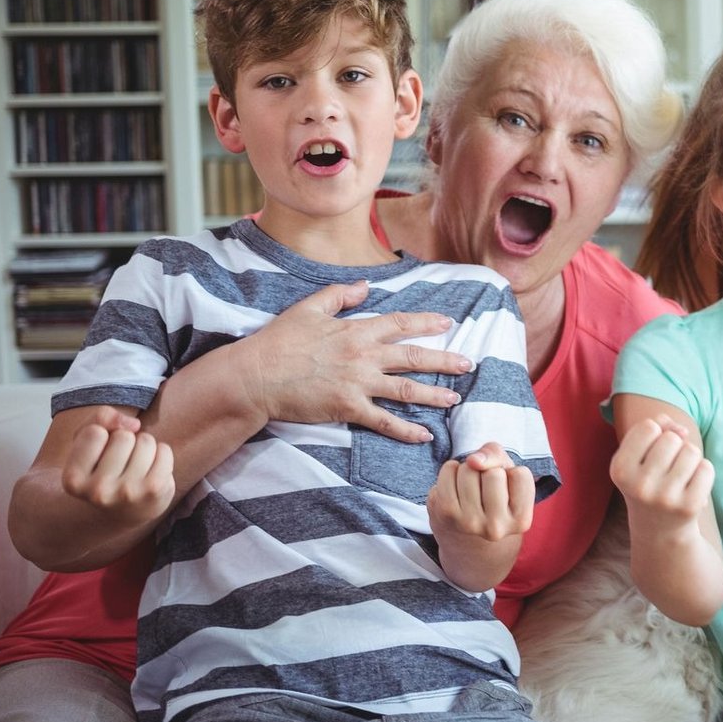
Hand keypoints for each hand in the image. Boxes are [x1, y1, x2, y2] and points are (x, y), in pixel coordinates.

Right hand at [60, 408, 175, 529]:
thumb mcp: (86, 442)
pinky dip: (160, 453)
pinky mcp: (155, 491)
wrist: (121, 512)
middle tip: (119, 461)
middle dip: (124, 440)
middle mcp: (98, 492)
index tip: (98, 455)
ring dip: (143, 446)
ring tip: (134, 465)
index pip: (95, 432)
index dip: (101, 436)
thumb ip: (100, 418)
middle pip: (123, 436)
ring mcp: (128, 493)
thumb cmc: (101, 469)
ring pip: (145, 440)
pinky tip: (150, 470)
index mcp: (73, 480)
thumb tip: (135, 424)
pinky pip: (164, 450)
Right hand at [229, 281, 472, 442]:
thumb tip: (365, 286)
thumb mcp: (308, 309)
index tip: (448, 323)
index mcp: (355, 330)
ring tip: (454, 399)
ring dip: (433, 395)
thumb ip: (339, 296)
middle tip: (467, 364)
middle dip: (444, 360)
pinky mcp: (347, 408)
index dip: (426, 322)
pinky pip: (384, 422)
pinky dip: (405, 430)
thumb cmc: (278, 342)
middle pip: (412, 357)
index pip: (399, 323)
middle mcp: (363, 356)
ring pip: (406, 390)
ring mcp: (357, 383)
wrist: (254, 376)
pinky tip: (424, 435)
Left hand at [427, 442, 536, 545]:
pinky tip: (455, 485)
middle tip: (486, 489)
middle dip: (489, 472)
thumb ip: (498, 457)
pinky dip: (451, 469)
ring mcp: (468, 522)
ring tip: (471, 487)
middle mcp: (496, 527)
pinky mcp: (445, 514)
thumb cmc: (494, 498)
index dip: (512, 474)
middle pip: (494, 473)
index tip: (508, 491)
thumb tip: (473, 460)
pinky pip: (448, 471)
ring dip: (469, 469)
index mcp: (521, 521)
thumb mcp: (507, 477)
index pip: (521, 474)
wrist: (468, 538)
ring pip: (469, 468)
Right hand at [610, 417, 713, 534]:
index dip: (655, 435)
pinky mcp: (689, 507)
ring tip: (678, 478)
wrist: (659, 529)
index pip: (649, 427)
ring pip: (691, 451)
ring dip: (690, 458)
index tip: (650, 455)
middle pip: (671, 438)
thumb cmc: (650, 480)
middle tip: (666, 470)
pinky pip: (707, 468)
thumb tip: (682, 430)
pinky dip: (703, 472)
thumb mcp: (640, 453)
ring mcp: (665, 498)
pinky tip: (691, 486)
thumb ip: (657, 426)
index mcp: (620, 469)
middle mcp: (639, 486)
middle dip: (674, 447)